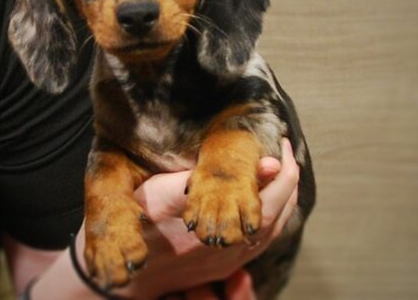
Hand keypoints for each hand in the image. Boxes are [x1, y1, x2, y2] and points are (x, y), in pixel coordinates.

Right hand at [116, 138, 298, 298]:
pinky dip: (274, 214)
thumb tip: (260, 164)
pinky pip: (263, 239)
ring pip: (274, 228)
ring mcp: (231, 259)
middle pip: (277, 213)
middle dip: (288, 179)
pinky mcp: (227, 266)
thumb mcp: (162, 190)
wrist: (129, 272)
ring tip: (282, 170)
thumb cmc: (140, 222)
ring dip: (284, 197)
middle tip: (286, 151)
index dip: (283, 169)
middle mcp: (230, 246)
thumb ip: (206, 177)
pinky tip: (268, 198)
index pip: (269, 197)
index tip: (282, 145)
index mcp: (219, 225)